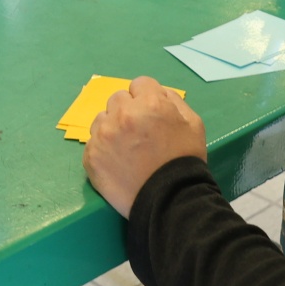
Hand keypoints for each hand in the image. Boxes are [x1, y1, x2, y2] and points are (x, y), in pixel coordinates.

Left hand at [83, 77, 205, 218]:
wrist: (170, 200)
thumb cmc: (184, 161)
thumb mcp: (193, 124)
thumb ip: (174, 100)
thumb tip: (157, 92)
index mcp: (149, 103)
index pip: (140, 84)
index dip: (147, 99)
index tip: (151, 116)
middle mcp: (122, 114)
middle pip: (118, 99)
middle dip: (128, 111)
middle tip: (139, 134)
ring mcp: (103, 135)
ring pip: (102, 119)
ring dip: (112, 128)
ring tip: (127, 150)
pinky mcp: (91, 156)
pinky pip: (93, 142)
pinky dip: (103, 150)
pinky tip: (117, 163)